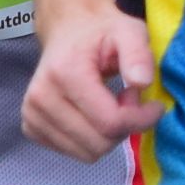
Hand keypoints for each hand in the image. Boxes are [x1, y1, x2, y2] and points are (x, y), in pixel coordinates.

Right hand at [23, 4, 165, 160]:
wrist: (68, 30)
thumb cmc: (102, 33)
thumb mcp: (129, 32)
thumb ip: (138, 55)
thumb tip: (142, 83)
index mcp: (64, 74)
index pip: (109, 123)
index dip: (140, 119)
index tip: (153, 105)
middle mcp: (41, 98)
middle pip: (98, 143)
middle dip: (123, 127)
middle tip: (128, 99)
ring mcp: (32, 115)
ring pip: (86, 153)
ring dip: (108, 135)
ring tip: (110, 104)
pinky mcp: (31, 127)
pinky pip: (72, 152)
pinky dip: (90, 139)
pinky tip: (93, 113)